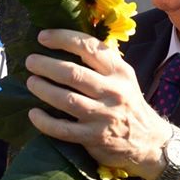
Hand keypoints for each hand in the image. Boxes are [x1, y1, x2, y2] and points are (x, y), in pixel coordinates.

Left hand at [25, 29, 171, 179]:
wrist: (149, 142)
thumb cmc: (128, 104)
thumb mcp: (124, 78)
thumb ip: (102, 63)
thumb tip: (68, 42)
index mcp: (120, 72)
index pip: (89, 47)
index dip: (63, 39)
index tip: (42, 37)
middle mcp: (113, 92)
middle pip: (73, 73)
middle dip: (46, 65)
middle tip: (30, 62)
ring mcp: (104, 116)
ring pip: (67, 100)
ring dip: (43, 89)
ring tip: (31, 82)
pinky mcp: (94, 138)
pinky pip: (63, 130)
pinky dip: (45, 121)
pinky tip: (34, 114)